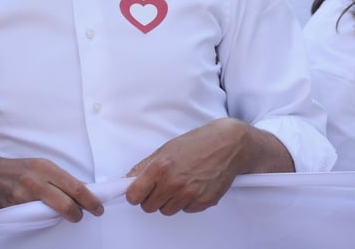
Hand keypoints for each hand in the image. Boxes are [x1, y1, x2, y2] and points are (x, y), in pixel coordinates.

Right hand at [0, 156, 102, 221]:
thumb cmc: (19, 169)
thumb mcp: (41, 166)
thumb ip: (61, 179)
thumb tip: (85, 189)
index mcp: (45, 167)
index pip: (75, 187)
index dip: (90, 200)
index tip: (98, 208)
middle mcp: (35, 180)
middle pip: (67, 203)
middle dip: (80, 213)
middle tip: (85, 215)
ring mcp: (24, 196)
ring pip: (54, 212)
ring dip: (65, 216)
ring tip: (70, 215)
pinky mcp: (16, 209)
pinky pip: (38, 217)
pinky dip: (47, 218)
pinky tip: (50, 216)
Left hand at [125, 118, 252, 214]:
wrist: (227, 145)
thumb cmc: (196, 144)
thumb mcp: (164, 150)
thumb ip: (144, 167)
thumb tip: (127, 181)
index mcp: (160, 168)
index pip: (134, 195)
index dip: (134, 194)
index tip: (137, 192)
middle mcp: (174, 183)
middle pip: (149, 207)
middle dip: (151, 198)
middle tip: (159, 186)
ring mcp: (190, 194)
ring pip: (167, 210)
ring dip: (169, 201)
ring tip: (178, 184)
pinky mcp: (204, 202)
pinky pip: (185, 210)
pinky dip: (186, 202)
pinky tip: (192, 186)